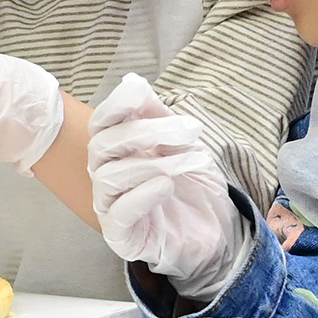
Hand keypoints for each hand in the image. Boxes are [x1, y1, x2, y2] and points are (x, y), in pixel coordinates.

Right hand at [88, 74, 251, 299]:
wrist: (217, 230)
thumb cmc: (195, 185)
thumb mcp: (182, 143)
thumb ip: (157, 115)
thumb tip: (132, 80)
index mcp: (117, 151)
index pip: (99, 124)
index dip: (114, 105)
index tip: (140, 94)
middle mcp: (106, 176)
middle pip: (102, 146)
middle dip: (145, 132)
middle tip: (189, 131)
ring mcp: (110, 207)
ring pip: (109, 177)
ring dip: (151, 163)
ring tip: (187, 162)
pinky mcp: (122, 237)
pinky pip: (118, 214)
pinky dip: (141, 195)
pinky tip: (166, 185)